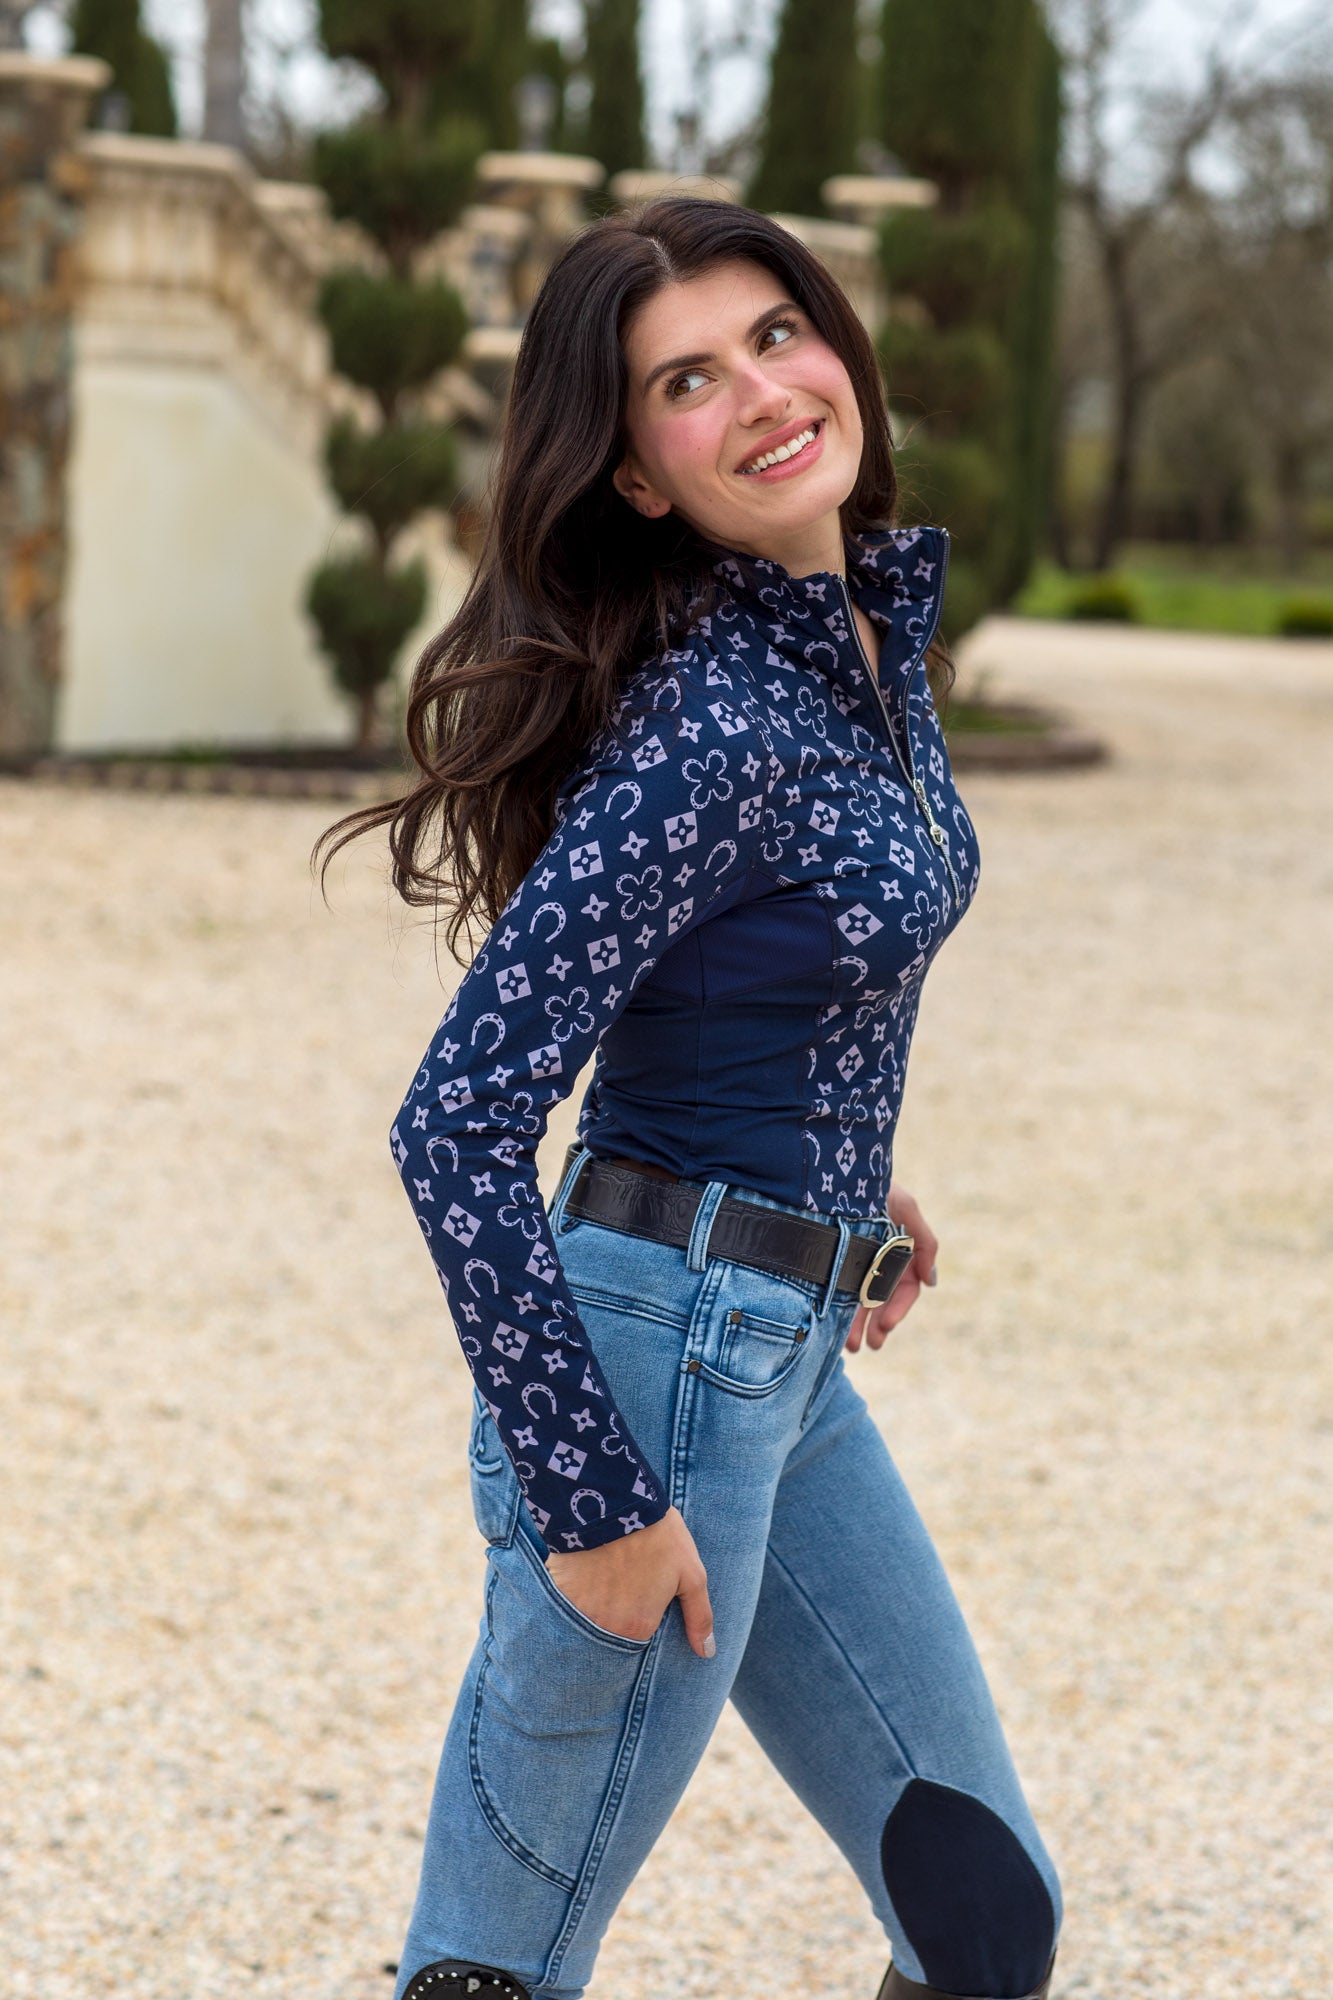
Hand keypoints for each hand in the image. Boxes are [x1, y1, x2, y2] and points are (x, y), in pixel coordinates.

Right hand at [545, 1505, 715, 1656]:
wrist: (613, 1501)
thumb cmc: (657, 1536)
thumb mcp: (691, 1573)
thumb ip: (699, 1616)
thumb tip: (706, 1653)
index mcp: (640, 1627)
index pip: (642, 1634)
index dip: (646, 1609)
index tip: (645, 1586)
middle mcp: (606, 1629)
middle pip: (613, 1629)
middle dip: (619, 1608)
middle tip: (623, 1576)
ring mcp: (577, 1612)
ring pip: (588, 1618)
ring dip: (595, 1601)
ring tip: (605, 1572)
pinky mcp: (557, 1591)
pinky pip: (563, 1602)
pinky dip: (573, 1589)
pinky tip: (583, 1568)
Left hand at [844, 1182, 938, 1353]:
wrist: (833, 1168)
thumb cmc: (873, 1184)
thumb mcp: (905, 1206)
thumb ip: (924, 1241)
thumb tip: (931, 1281)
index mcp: (898, 1250)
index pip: (904, 1289)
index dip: (898, 1309)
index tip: (885, 1325)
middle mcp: (876, 1259)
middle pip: (880, 1301)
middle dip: (877, 1325)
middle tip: (869, 1346)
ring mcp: (851, 1261)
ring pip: (856, 1302)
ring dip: (855, 1326)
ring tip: (850, 1347)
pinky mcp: (827, 1261)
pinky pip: (832, 1291)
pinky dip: (835, 1312)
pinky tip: (831, 1330)